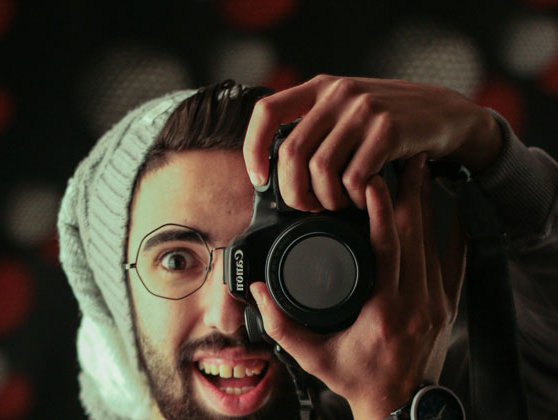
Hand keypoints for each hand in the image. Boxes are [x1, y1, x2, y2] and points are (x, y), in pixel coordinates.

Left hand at [243, 74, 501, 210]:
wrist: (445, 114)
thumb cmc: (388, 123)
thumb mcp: (346, 112)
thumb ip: (315, 129)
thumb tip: (275, 172)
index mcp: (320, 87)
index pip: (267, 112)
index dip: (254, 149)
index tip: (260, 179)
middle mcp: (337, 93)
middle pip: (291, 152)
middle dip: (293, 191)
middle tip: (308, 206)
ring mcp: (363, 109)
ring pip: (320, 168)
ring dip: (325, 198)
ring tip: (338, 203)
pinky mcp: (389, 129)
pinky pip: (354, 177)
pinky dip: (354, 198)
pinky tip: (363, 198)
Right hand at [249, 155, 466, 419]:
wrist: (400, 406)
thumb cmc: (358, 380)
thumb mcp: (313, 358)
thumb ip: (281, 325)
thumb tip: (256, 291)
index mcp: (385, 310)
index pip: (387, 248)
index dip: (382, 210)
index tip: (373, 179)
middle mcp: (417, 301)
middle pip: (416, 233)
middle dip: (409, 190)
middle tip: (403, 154)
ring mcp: (437, 300)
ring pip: (435, 239)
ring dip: (427, 201)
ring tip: (419, 168)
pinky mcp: (446, 302)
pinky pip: (455, 258)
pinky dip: (452, 227)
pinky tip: (451, 201)